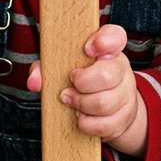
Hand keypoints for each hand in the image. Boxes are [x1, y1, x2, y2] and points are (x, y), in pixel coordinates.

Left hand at [28, 22, 145, 154]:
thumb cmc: (82, 82)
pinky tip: (82, 117)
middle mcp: (121, 69)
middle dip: (81, 84)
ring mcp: (126, 93)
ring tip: (72, 103)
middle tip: (69, 87)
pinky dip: (88, 124)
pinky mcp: (126, 116)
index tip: (87, 49)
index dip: (103, 41)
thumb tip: (34, 82)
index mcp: (107, 51)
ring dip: (81, 105)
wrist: (111, 108)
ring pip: (104, 103)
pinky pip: (105, 124)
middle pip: (106, 76)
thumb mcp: (63, 68)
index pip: (115, 36)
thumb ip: (44, 69)